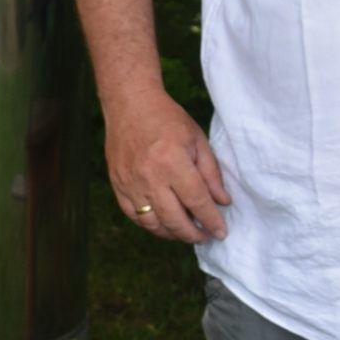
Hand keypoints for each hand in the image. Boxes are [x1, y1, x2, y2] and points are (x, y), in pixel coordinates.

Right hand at [105, 88, 230, 242]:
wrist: (130, 104)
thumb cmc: (167, 119)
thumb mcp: (197, 140)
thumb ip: (211, 174)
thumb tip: (222, 202)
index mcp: (173, 162)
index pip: (197, 202)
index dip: (211, 220)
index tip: (221, 232)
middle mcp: (150, 177)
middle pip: (174, 220)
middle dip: (193, 234)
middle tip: (205, 236)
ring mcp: (130, 183)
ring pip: (152, 223)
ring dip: (172, 233)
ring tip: (185, 232)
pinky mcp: (118, 184)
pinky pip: (133, 215)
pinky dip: (150, 225)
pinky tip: (163, 223)